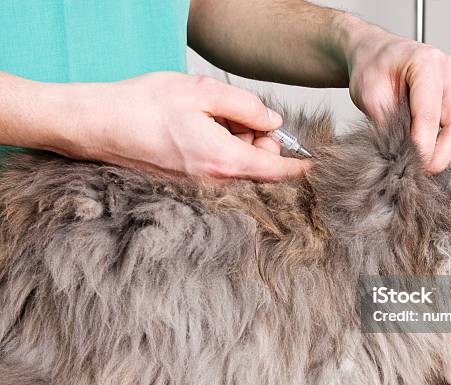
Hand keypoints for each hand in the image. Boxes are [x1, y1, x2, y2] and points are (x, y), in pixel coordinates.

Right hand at [51, 72, 307, 180]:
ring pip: (238, 168)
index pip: (277, 172)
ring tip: (211, 119)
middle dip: (261, 142)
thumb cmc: (144, 106)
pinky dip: (221, 152)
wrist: (99, 125)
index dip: (299, 166)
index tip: (314, 163)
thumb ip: (247, 107)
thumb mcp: (202, 92)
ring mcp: (199, 187)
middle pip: (259, 168)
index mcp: (224, 161)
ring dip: (238, 144)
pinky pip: (218, 171)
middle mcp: (215, 182)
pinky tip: (199, 131)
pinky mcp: (186, 185)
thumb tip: (273, 120)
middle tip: (238, 115)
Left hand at [341, 16, 450, 173]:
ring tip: (425, 167)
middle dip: (442, 156)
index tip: (412, 167)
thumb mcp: (368, 94)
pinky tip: (435, 155)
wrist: (378, 55)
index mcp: (427, 63)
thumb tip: (400, 156)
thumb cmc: (373, 69)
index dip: (423, 146)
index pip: (430, 114)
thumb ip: (385, 123)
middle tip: (421, 174)